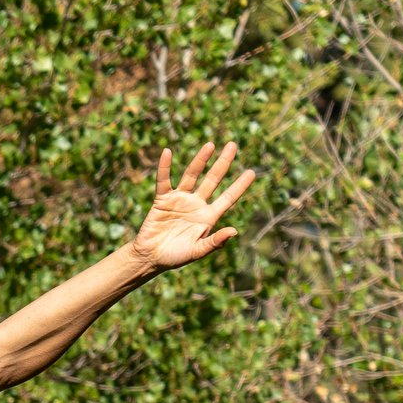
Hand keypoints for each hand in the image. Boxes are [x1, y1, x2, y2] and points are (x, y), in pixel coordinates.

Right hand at [130, 140, 255, 268]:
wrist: (151, 257)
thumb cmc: (176, 257)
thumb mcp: (197, 251)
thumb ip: (215, 242)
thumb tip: (234, 231)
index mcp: (208, 217)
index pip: (228, 197)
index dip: (239, 186)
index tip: (251, 172)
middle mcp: (196, 204)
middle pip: (213, 179)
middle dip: (223, 163)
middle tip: (233, 145)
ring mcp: (180, 199)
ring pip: (192, 175)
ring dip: (200, 160)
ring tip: (210, 145)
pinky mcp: (162, 199)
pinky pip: (164, 180)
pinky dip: (164, 167)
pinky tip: (167, 152)